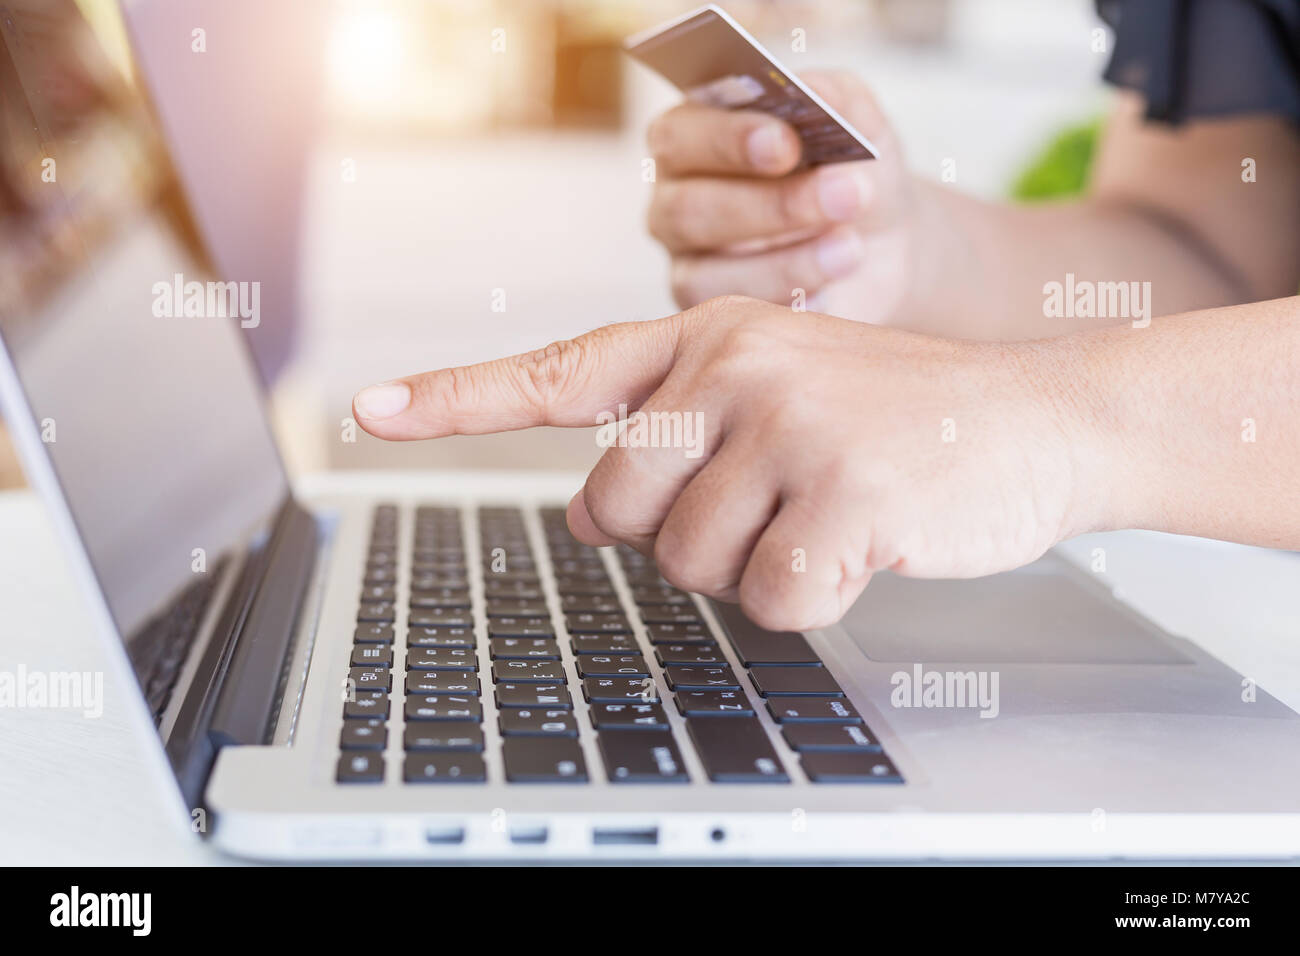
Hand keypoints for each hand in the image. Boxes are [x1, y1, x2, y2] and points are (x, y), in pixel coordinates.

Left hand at [352, 296, 1103, 630]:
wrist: (1037, 420)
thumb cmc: (895, 419)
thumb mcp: (781, 386)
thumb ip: (678, 429)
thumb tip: (588, 509)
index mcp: (705, 338)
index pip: (557, 374)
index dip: (456, 399)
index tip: (370, 410)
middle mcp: (733, 365)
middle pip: (613, 513)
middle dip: (674, 539)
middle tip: (764, 507)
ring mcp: (788, 423)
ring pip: (688, 565)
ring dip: (752, 568)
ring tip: (824, 515)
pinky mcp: (843, 491)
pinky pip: (771, 600)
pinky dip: (813, 597)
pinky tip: (864, 545)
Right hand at [646, 71, 939, 327]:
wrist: (880, 239)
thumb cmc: (850, 168)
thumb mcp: (857, 120)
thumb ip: (834, 98)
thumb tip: (813, 95)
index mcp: (689, 138)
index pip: (679, 136)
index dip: (727, 139)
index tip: (786, 143)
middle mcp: (673, 202)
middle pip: (689, 210)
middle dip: (772, 204)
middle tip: (845, 194)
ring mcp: (688, 266)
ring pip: (707, 275)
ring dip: (787, 262)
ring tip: (850, 247)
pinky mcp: (716, 319)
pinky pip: (736, 323)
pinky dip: (790, 304)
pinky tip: (831, 289)